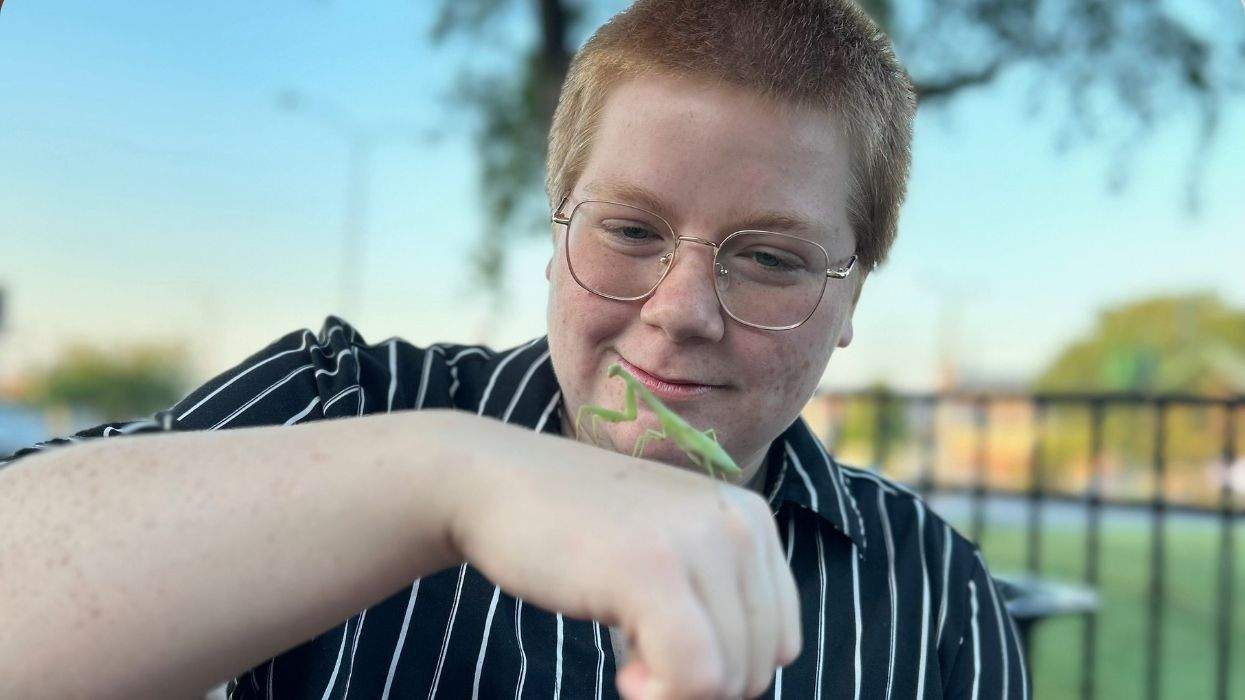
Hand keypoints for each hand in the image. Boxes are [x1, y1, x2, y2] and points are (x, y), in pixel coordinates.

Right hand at [447, 415, 801, 698]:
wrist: (493, 483)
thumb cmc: (574, 534)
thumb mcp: (670, 556)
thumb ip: (714, 602)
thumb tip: (737, 690)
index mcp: (752, 521)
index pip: (779, 640)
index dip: (723, 669)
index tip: (665, 648)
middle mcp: (740, 524)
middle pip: (759, 664)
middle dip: (698, 684)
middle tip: (638, 659)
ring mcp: (699, 544)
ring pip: (731, 679)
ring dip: (673, 692)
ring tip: (627, 658)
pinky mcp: (654, 570)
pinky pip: (697, 679)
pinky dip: (661, 697)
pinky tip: (622, 673)